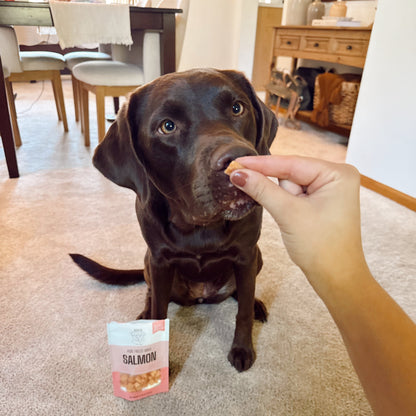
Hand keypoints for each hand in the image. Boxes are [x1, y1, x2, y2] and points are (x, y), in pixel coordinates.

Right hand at [230, 155, 365, 293]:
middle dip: (276, 187)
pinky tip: (289, 217)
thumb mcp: (288, 213)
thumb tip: (238, 173)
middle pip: (291, 173)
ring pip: (290, 185)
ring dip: (282, 199)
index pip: (291, 163)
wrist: (335, 277)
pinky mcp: (321, 201)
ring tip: (292, 220)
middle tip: (253, 192)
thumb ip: (262, 189)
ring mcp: (329, 189)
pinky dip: (285, 203)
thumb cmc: (322, 248)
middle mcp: (335, 177)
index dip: (261, 164)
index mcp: (337, 173)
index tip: (236, 162)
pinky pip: (295, 195)